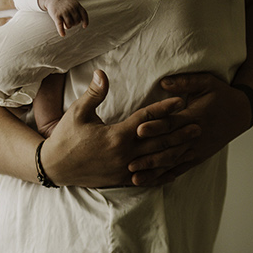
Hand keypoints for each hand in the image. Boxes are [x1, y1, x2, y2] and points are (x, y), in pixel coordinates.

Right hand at [39, 0, 88, 36]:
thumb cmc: (64, 1)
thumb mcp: (73, 2)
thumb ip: (78, 10)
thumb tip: (81, 21)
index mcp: (76, 5)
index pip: (84, 14)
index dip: (85, 21)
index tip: (84, 26)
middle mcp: (71, 8)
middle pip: (77, 21)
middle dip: (74, 23)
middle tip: (69, 21)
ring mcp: (64, 12)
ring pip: (69, 25)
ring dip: (68, 26)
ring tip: (65, 24)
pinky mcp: (56, 15)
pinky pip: (60, 25)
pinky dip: (61, 31)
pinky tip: (63, 34)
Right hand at [39, 70, 198, 187]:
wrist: (55, 168)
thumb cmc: (65, 138)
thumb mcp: (77, 113)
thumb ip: (94, 94)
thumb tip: (102, 73)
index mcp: (116, 136)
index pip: (147, 119)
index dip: (165, 108)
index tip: (181, 100)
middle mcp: (125, 154)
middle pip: (159, 141)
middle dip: (179, 132)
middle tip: (198, 123)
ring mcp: (125, 169)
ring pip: (157, 161)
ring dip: (176, 152)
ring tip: (193, 145)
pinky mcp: (122, 180)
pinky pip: (148, 178)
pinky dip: (163, 173)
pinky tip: (176, 169)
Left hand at [128, 72, 252, 184]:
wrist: (241, 113)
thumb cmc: (222, 94)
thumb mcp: (206, 82)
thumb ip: (185, 82)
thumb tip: (163, 82)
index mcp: (194, 116)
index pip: (172, 123)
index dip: (155, 127)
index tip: (138, 130)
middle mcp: (195, 135)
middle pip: (169, 147)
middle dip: (149, 156)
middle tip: (130, 163)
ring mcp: (197, 149)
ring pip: (173, 162)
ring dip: (154, 171)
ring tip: (135, 179)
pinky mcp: (198, 156)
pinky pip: (181, 168)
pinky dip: (166, 176)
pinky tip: (152, 183)